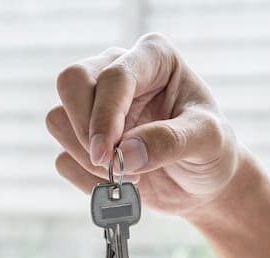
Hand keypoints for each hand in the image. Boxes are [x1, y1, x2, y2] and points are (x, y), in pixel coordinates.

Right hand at [46, 33, 239, 217]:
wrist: (203, 185)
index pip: (112, 76)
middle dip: (85, 131)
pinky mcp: (85, 142)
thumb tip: (123, 154)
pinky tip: (117, 187)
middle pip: (71, 83)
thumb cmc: (211, 152)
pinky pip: (63, 159)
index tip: (108, 155)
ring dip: (85, 158)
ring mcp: (97, 109)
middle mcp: (118, 74)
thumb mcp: (207, 142)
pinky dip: (85, 180)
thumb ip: (170, 141)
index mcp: (152, 59)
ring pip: (58, 120)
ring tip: (129, 177)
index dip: (104, 115)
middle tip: (112, 166)